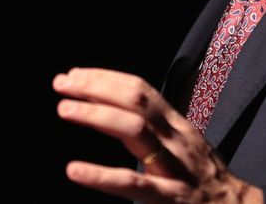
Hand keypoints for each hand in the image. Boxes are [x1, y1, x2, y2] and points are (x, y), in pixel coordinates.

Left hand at [53, 67, 262, 203]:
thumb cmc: (204, 181)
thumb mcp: (182, 147)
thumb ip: (153, 130)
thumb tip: (111, 113)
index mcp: (177, 126)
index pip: (141, 90)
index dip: (106, 78)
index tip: (74, 75)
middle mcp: (176, 140)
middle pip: (136, 101)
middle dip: (97, 87)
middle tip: (62, 83)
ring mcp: (174, 168)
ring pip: (136, 131)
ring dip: (97, 115)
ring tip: (65, 109)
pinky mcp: (170, 199)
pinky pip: (134, 184)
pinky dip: (101, 176)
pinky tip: (74, 170)